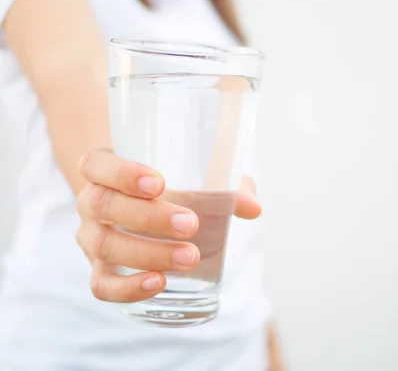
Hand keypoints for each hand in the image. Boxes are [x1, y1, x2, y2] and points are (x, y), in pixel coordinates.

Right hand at [75, 148, 260, 302]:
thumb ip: (225, 187)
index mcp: (104, 169)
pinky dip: (128, 287)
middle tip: (190, 224)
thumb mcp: (195, 177)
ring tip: (190, 256)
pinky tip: (159, 283)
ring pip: (105, 245)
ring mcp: (90, 237)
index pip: (97, 164)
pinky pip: (102, 285)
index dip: (122, 173)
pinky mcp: (99, 270)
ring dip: (148, 253)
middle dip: (148, 217)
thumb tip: (252, 207)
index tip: (160, 184)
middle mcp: (91, 201)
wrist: (138, 208)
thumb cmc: (171, 185)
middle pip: (103, 205)